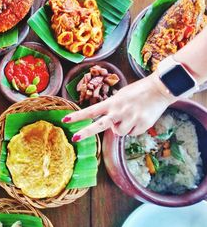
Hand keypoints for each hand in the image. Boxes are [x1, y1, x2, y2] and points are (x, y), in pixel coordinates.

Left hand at [62, 72, 177, 141]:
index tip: (65, 119)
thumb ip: (112, 109)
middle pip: (99, 125)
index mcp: (112, 102)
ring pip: (119, 133)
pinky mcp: (142, 124)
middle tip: (75, 138)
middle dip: (86, 132)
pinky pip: (132, 133)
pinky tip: (140, 118)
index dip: (78, 116)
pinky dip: (135, 128)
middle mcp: (119, 111)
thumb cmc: (138, 92)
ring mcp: (130, 118)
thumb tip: (110, 126)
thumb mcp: (121, 96)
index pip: (91, 110)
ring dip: (123, 128)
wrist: (160, 88)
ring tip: (131, 116)